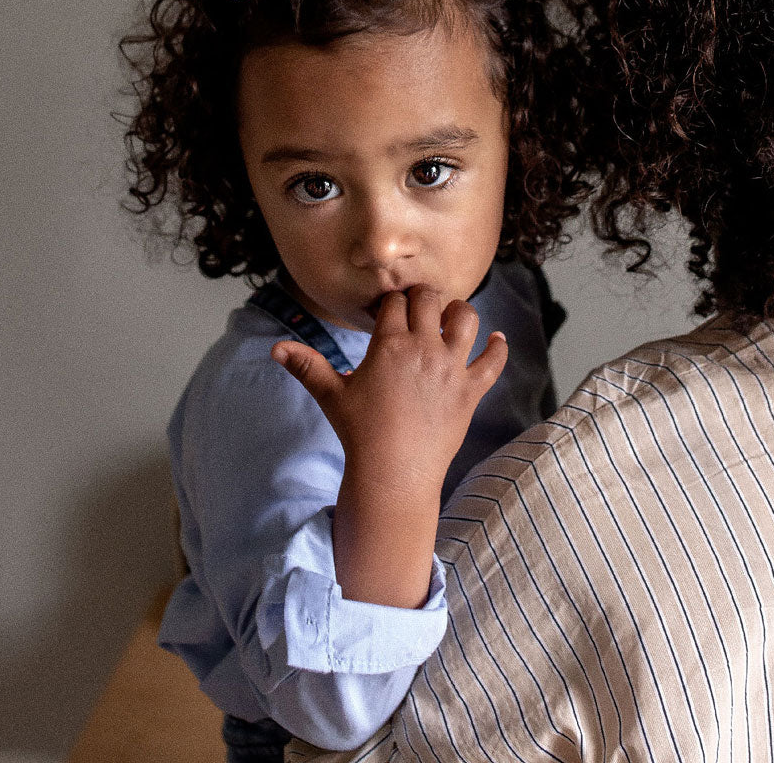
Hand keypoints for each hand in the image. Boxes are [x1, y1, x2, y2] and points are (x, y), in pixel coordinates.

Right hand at [271, 285, 507, 606]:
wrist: (393, 474)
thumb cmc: (359, 434)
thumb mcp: (332, 396)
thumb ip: (307, 366)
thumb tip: (276, 348)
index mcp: (390, 345)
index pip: (395, 301)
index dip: (391, 302)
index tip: (388, 309)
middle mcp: (424, 349)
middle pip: (430, 299)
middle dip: (422, 298)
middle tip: (417, 309)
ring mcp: (451, 369)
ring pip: (467, 319)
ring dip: (459, 312)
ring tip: (449, 319)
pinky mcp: (471, 391)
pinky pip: (493, 361)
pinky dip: (498, 348)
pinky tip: (496, 339)